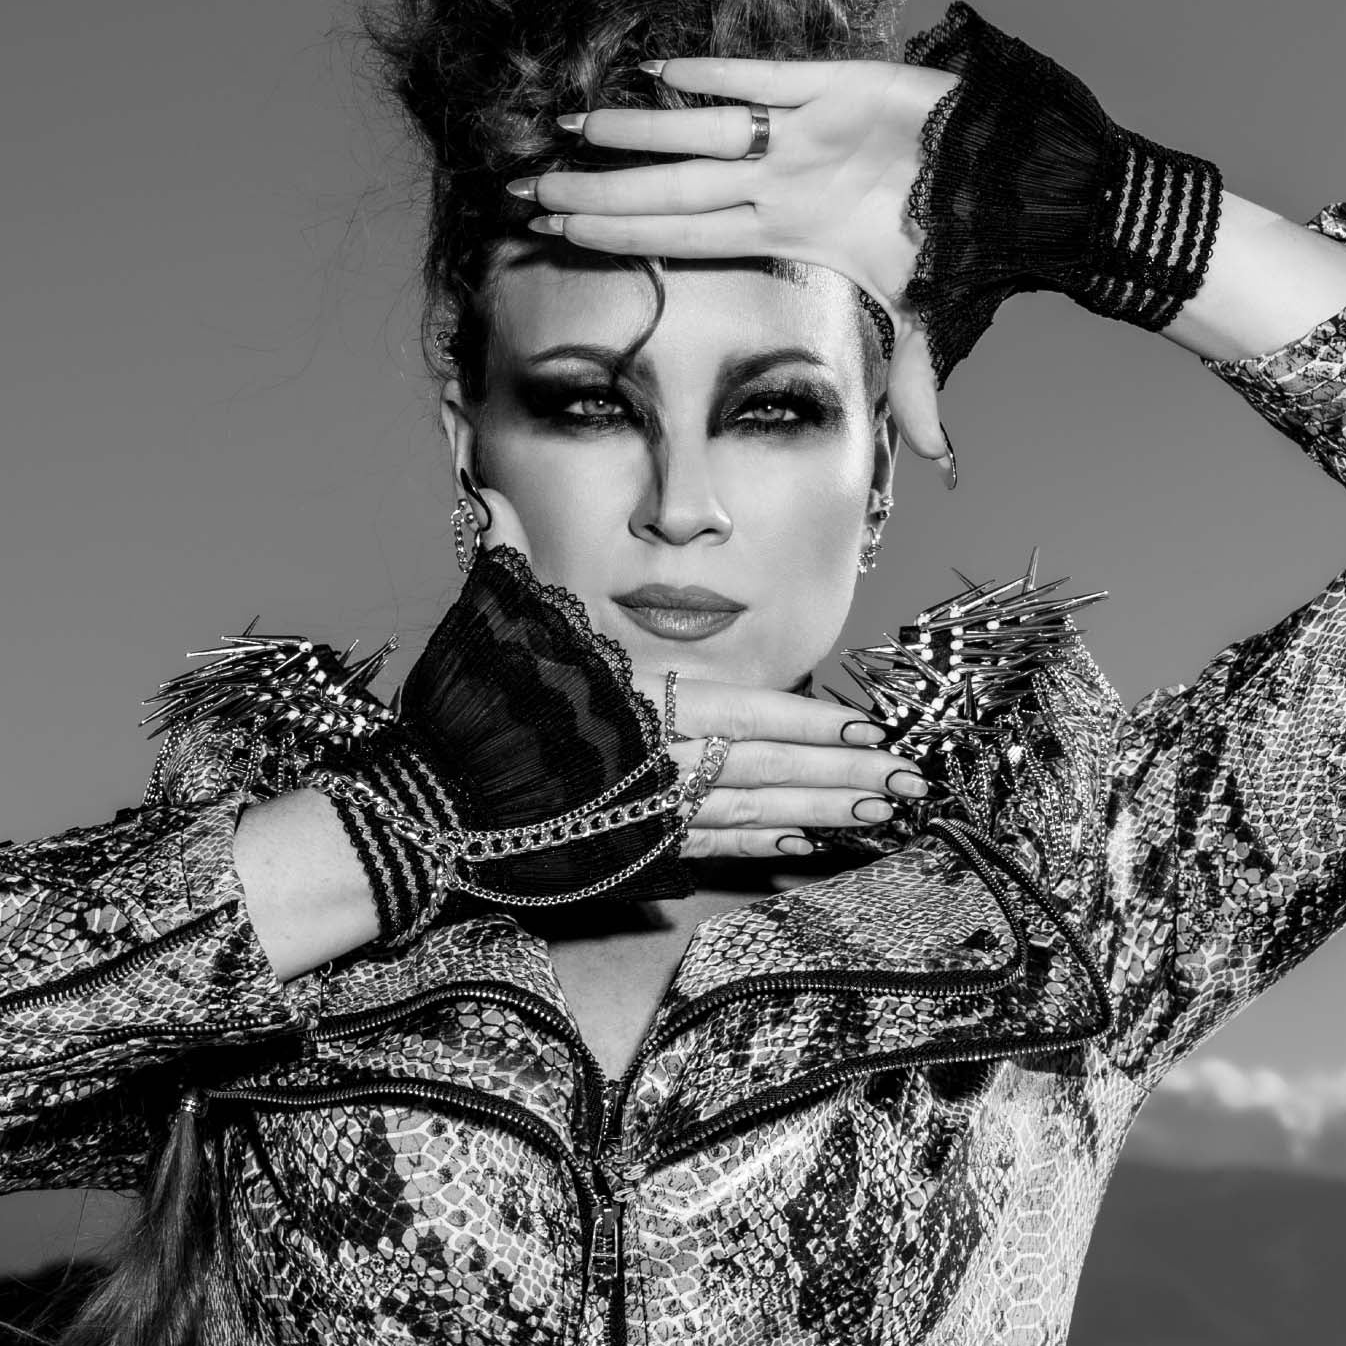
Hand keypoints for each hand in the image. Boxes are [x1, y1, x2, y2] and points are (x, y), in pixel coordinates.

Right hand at [468, 485, 926, 861]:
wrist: (431, 809)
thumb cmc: (468, 709)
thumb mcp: (495, 621)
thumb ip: (509, 555)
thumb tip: (488, 489)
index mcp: (640, 699)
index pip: (751, 709)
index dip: (817, 722)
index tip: (874, 729)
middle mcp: (659, 759)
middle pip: (772, 767)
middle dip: (847, 778)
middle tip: (914, 785)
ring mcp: (650, 815)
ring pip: (756, 811)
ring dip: (824, 814)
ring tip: (881, 816)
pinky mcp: (633, 856)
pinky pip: (712, 849)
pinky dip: (760, 846)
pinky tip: (803, 843)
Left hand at [508, 56, 962, 470]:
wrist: (1014, 172)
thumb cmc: (963, 235)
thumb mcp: (932, 315)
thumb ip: (915, 380)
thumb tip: (932, 458)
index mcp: (787, 232)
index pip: (685, 238)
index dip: (622, 237)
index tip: (558, 237)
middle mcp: (781, 184)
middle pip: (672, 191)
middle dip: (602, 191)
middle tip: (527, 190)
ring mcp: (802, 135)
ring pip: (703, 135)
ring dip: (640, 132)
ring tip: (571, 126)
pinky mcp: (838, 86)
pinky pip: (764, 80)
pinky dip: (719, 75)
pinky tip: (659, 73)